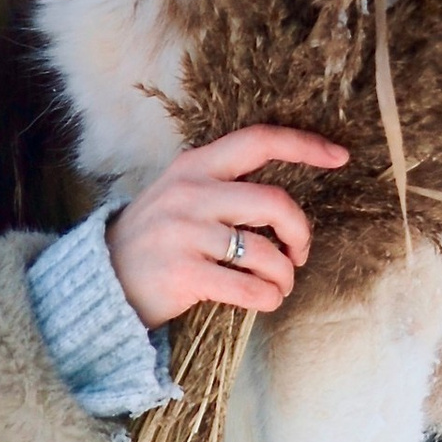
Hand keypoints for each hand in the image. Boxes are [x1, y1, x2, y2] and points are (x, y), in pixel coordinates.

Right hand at [106, 124, 350, 331]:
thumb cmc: (153, 240)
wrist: (101, 280)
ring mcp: (186, 233)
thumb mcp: (179, 195)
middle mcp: (191, 193)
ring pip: (266, 253)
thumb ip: (222, 186)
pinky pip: (249, 288)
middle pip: (276, 202)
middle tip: (299, 253)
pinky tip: (264, 301)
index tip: (340, 156)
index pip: (259, 141)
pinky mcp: (185, 273)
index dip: (305, 146)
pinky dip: (268, 299)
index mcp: (195, 166)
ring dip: (284, 276)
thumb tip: (284, 203)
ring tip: (278, 286)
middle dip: (301, 233)